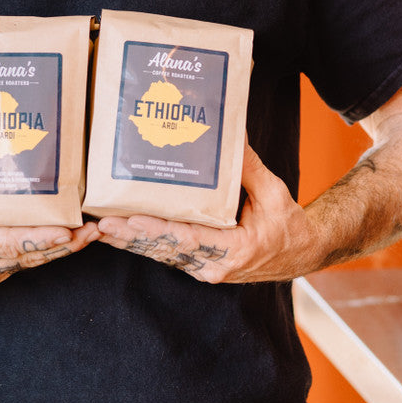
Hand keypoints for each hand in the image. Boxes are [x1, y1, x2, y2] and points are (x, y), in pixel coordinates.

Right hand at [0, 147, 99, 296]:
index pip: (6, 244)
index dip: (39, 239)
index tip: (65, 230)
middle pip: (29, 255)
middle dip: (64, 244)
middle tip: (94, 229)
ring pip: (31, 261)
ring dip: (62, 249)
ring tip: (91, 233)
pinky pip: (23, 262)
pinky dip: (46, 251)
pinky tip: (67, 238)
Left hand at [95, 143, 318, 283]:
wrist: (302, 252)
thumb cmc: (289, 225)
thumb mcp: (274, 193)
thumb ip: (249, 167)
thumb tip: (231, 133)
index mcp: (234, 251)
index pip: (186, 240)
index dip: (156, 231)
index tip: (129, 221)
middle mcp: (214, 265)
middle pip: (165, 250)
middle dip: (130, 237)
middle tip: (100, 224)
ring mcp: (205, 268)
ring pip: (161, 255)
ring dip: (130, 243)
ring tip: (99, 229)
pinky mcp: (200, 265)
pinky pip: (167, 255)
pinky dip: (143, 244)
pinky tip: (119, 235)